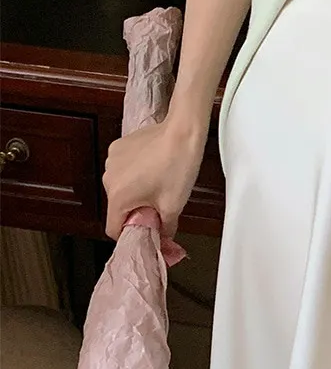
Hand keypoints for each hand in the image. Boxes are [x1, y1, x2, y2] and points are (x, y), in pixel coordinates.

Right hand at [103, 116, 207, 240]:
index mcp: (119, 196)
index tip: (145, 229)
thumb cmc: (177, 164)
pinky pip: (122, 169)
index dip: (131, 233)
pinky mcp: (117, 148)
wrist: (182, 132)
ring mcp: (111, 161)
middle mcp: (109, 179)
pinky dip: (133, 172)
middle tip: (158, 203)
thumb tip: (163, 235)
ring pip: (120, 187)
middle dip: (135, 210)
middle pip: (117, 207)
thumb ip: (165, 228)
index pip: (114, 229)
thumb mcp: (174, 205)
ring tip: (157, 182)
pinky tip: (151, 167)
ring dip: (134, 190)